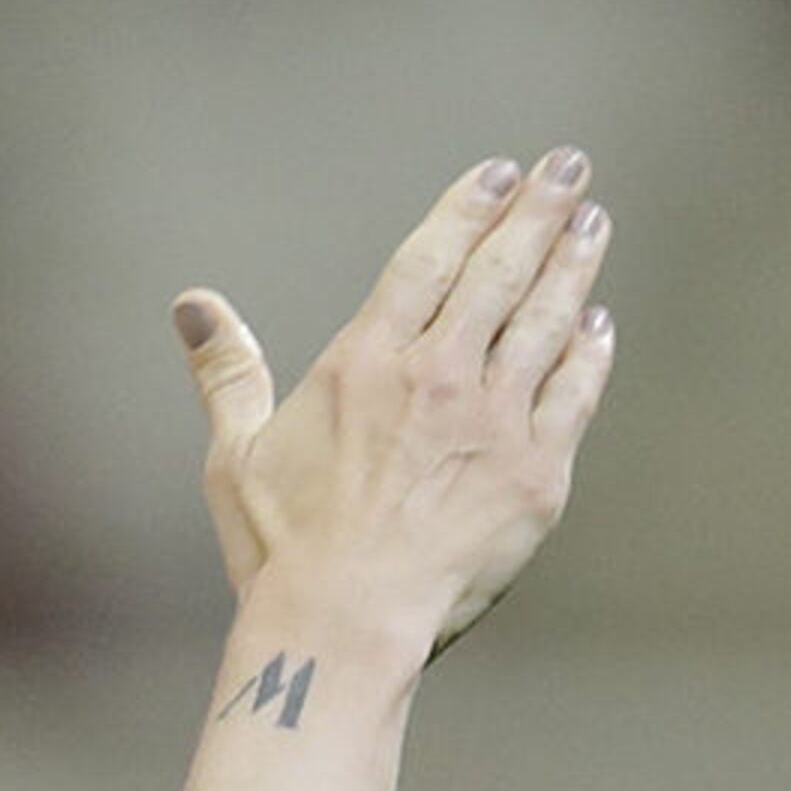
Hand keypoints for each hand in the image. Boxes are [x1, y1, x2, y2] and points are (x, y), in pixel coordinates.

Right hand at [168, 148, 615, 655]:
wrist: (346, 624)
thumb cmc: (283, 548)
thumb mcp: (235, 452)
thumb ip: (226, 370)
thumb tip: (192, 306)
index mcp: (366, 362)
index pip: (429, 258)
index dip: (468, 208)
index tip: (501, 174)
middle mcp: (438, 377)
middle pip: (499, 272)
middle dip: (539, 213)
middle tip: (569, 166)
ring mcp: (495, 423)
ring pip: (545, 323)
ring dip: (572, 267)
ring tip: (593, 225)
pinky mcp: (537, 475)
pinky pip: (574, 397)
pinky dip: (588, 355)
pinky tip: (598, 326)